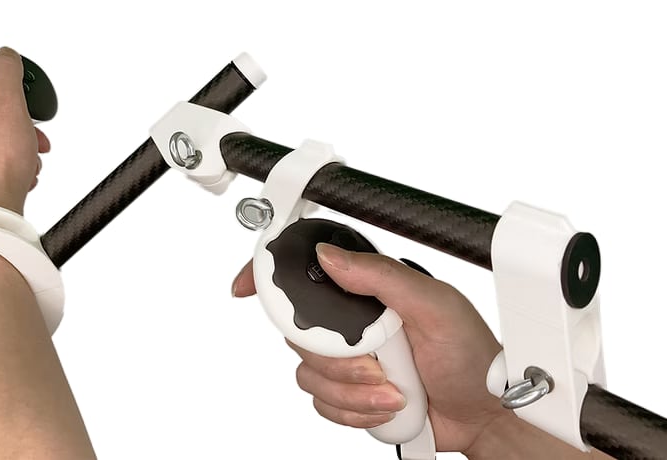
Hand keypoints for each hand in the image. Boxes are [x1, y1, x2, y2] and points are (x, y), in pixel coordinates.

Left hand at [0, 47, 49, 220]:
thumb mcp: (7, 101)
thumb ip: (6, 72)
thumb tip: (5, 55)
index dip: (8, 88)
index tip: (24, 96)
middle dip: (21, 125)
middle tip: (35, 134)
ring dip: (22, 149)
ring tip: (31, 160)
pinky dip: (15, 168)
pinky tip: (23, 175)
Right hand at [231, 243, 505, 453]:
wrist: (483, 414)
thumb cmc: (471, 357)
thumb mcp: (435, 305)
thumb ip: (382, 276)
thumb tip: (329, 256)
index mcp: (368, 292)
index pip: (307, 275)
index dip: (270, 278)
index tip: (245, 287)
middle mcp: (352, 324)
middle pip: (300, 334)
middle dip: (336, 360)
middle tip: (377, 365)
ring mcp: (348, 360)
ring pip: (308, 374)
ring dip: (351, 391)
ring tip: (393, 391)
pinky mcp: (347, 393)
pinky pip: (322, 404)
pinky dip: (353, 411)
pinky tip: (386, 406)